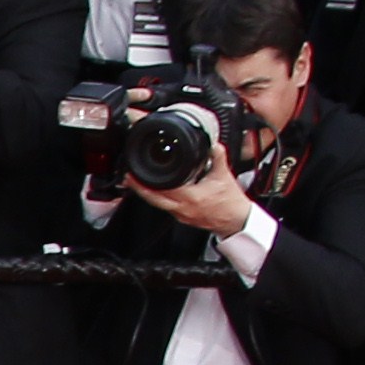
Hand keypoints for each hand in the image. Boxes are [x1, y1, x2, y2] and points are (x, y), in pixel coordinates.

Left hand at [132, 157, 258, 238]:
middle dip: (138, 188)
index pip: (161, 190)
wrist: (236, 220)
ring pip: (157, 204)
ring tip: (137, 182)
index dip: (144, 183)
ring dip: (147, 194)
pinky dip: (158, 199)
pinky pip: (165, 207)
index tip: (135, 174)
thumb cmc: (231, 202)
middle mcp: (182, 208)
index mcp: (190, 197)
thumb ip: (217, 157)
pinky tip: (155, 191)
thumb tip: (213, 143)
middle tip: (128, 177)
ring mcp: (181, 215)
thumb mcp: (224, 175)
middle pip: (153, 199)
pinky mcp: (183, 218)